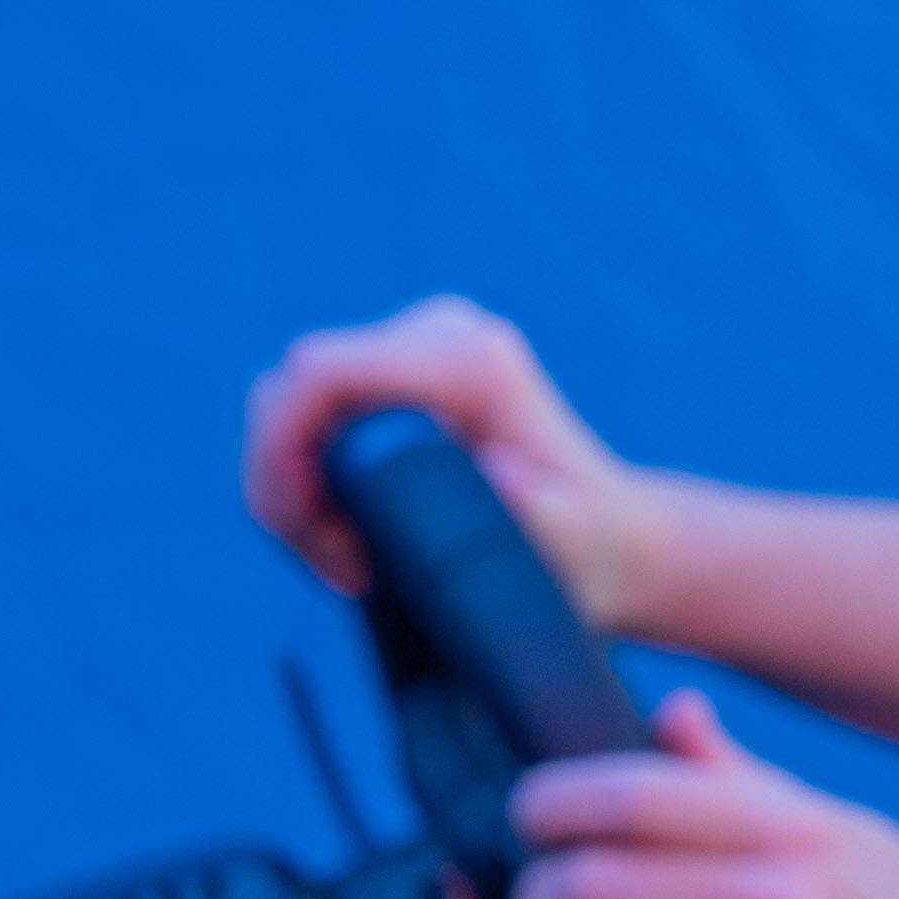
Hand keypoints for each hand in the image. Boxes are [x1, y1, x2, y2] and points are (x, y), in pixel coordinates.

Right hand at [245, 296, 664, 623]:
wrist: (614, 540)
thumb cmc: (590, 549)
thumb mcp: (570, 544)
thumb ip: (535, 512)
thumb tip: (499, 474)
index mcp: (471, 361)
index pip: (321, 373)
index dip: (285, 452)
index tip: (313, 531)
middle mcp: (441, 335)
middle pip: (290, 391)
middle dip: (287, 486)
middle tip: (338, 563)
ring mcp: (417, 347)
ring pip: (290, 408)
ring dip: (295, 494)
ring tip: (348, 562)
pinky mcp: (400, 374)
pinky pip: (314, 418)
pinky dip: (310, 483)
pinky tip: (347, 538)